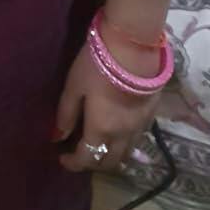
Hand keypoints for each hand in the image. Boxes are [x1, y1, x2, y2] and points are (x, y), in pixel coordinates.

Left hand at [53, 41, 161, 173]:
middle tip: (80, 153)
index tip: (62, 158)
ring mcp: (140, 126)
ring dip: (111, 156)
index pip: (86, 158)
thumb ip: (66, 114)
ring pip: (126, 153)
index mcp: (101, 130)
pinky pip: (137, 139)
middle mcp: (123, 135)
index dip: (72, 163)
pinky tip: (118, 131)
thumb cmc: (97, 65)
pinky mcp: (152, 114)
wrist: (134, 47)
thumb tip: (56, 137)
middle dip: (92, 163)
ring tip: (99, 145)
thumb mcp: (74, 87)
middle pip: (109, 162)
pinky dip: (125, 144)